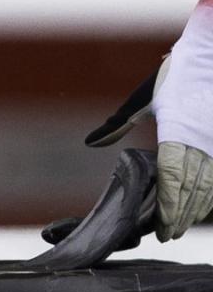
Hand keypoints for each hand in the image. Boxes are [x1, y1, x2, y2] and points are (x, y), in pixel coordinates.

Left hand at [86, 41, 212, 240]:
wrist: (208, 57)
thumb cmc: (173, 77)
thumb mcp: (142, 99)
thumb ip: (117, 124)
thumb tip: (90, 143)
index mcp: (176, 133)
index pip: (172, 179)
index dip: (167, 205)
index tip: (160, 226)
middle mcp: (200, 144)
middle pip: (191, 190)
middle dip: (179, 215)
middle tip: (167, 234)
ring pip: (208, 187)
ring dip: (195, 209)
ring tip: (180, 225)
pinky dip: (209, 194)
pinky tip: (200, 204)